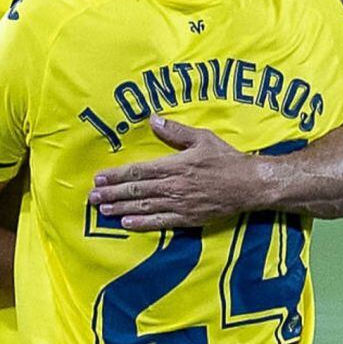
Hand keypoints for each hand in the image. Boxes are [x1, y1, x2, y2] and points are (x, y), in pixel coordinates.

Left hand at [88, 115, 260, 230]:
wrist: (251, 185)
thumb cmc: (226, 160)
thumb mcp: (202, 138)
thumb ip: (176, 131)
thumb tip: (153, 119)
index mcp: (175, 166)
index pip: (138, 171)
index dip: (117, 175)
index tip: (99, 177)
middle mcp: (174, 186)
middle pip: (137, 190)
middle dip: (112, 193)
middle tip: (92, 197)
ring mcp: (180, 204)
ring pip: (145, 207)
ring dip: (121, 208)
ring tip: (103, 210)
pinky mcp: (188, 218)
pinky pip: (162, 222)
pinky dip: (143, 224)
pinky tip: (127, 224)